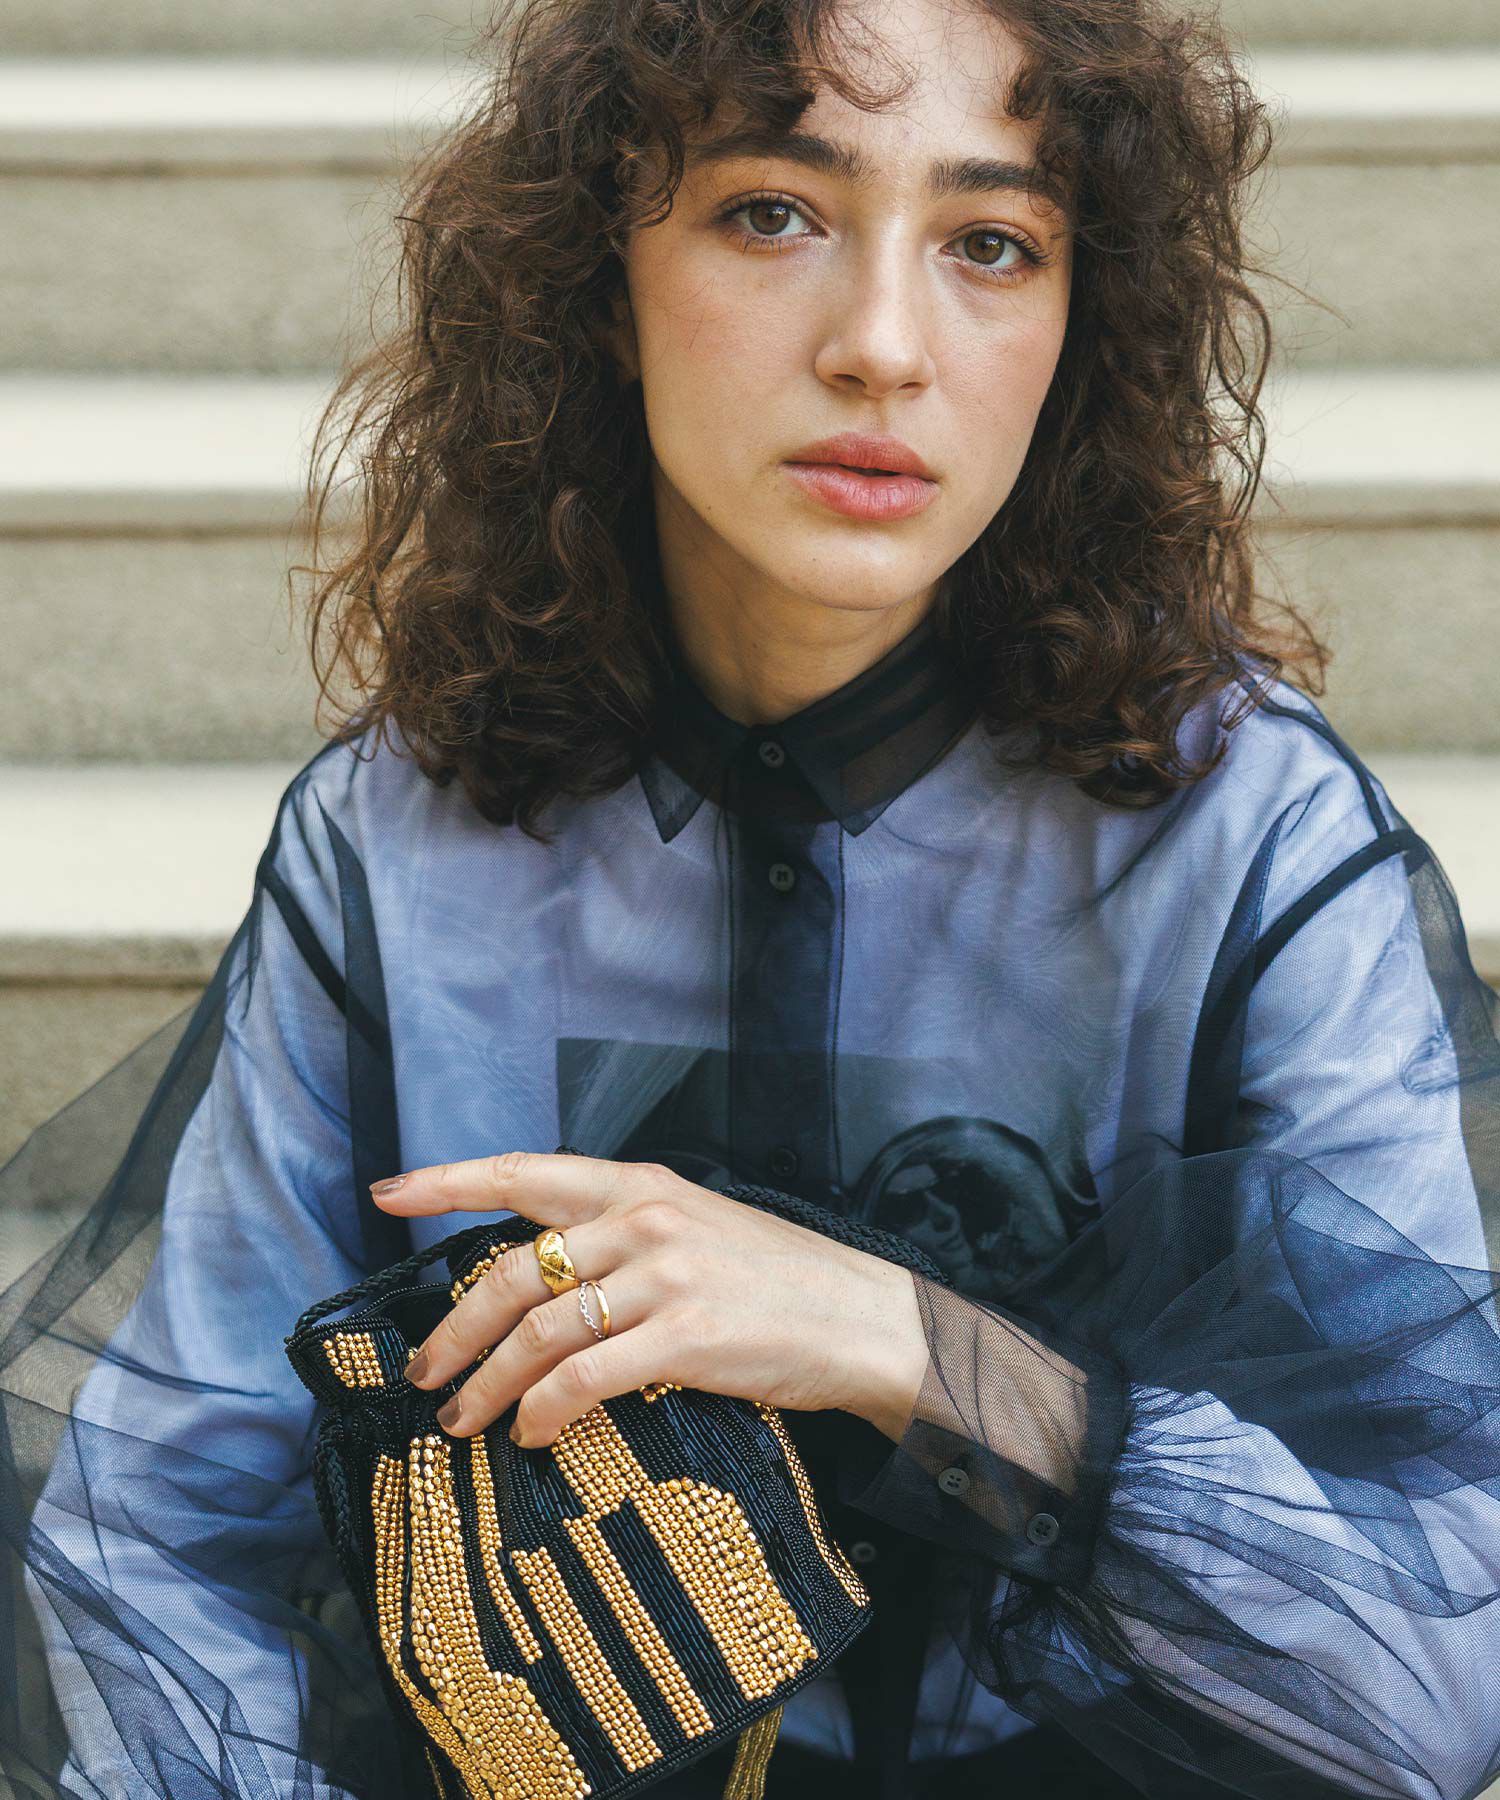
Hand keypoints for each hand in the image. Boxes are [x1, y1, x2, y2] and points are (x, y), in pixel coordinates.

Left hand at [369, 1151, 928, 1447]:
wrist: (861, 1317)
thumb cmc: (777, 1279)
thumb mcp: (695, 1229)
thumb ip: (621, 1238)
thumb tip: (539, 1281)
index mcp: (641, 1185)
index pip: (526, 1173)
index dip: (449, 1182)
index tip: (388, 1195)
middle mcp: (644, 1220)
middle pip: (513, 1271)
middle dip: (454, 1330)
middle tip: (423, 1374)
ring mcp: (664, 1275)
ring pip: (538, 1331)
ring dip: (486, 1384)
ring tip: (462, 1422)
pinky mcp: (685, 1334)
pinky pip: (585, 1377)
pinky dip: (544, 1411)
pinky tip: (533, 1436)